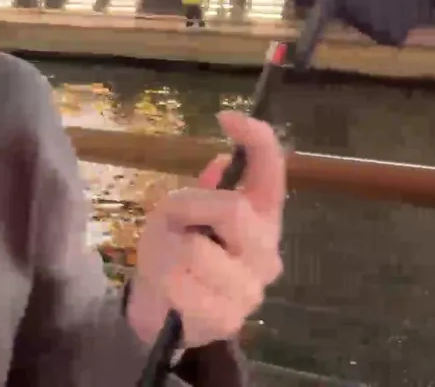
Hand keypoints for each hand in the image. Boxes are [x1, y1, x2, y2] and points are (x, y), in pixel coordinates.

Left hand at [127, 112, 285, 347]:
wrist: (162, 312)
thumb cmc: (174, 253)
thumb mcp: (179, 213)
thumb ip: (202, 191)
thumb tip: (220, 161)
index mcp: (261, 219)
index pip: (271, 172)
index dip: (256, 139)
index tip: (227, 117)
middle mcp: (266, 252)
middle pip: (233, 210)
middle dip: (189, 209)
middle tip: (172, 225)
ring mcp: (250, 288)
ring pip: (195, 249)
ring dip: (166, 250)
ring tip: (168, 264)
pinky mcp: (228, 318)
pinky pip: (180, 284)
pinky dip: (162, 280)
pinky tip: (168, 291)